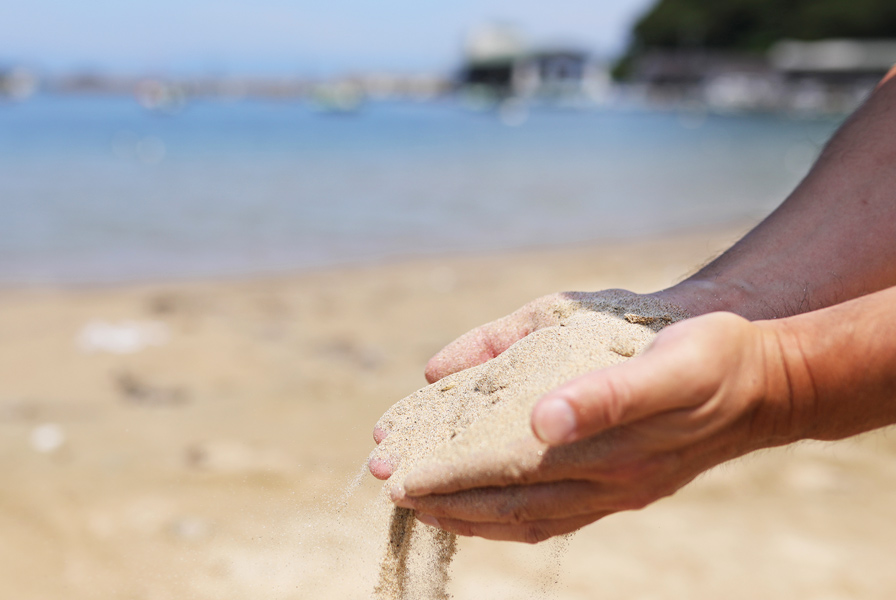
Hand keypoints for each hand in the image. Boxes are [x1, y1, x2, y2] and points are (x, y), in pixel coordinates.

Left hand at [392, 312, 793, 543]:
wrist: (765, 382)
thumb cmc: (710, 355)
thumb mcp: (666, 362)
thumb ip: (605, 393)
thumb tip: (539, 417)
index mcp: (612, 451)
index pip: (510, 473)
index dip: (452, 476)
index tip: (401, 477)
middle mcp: (607, 483)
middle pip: (508, 502)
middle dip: (444, 496)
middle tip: (388, 486)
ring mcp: (614, 492)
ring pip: (527, 517)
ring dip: (470, 513)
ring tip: (421, 506)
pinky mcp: (621, 489)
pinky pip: (553, 516)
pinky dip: (509, 519)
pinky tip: (485, 514)